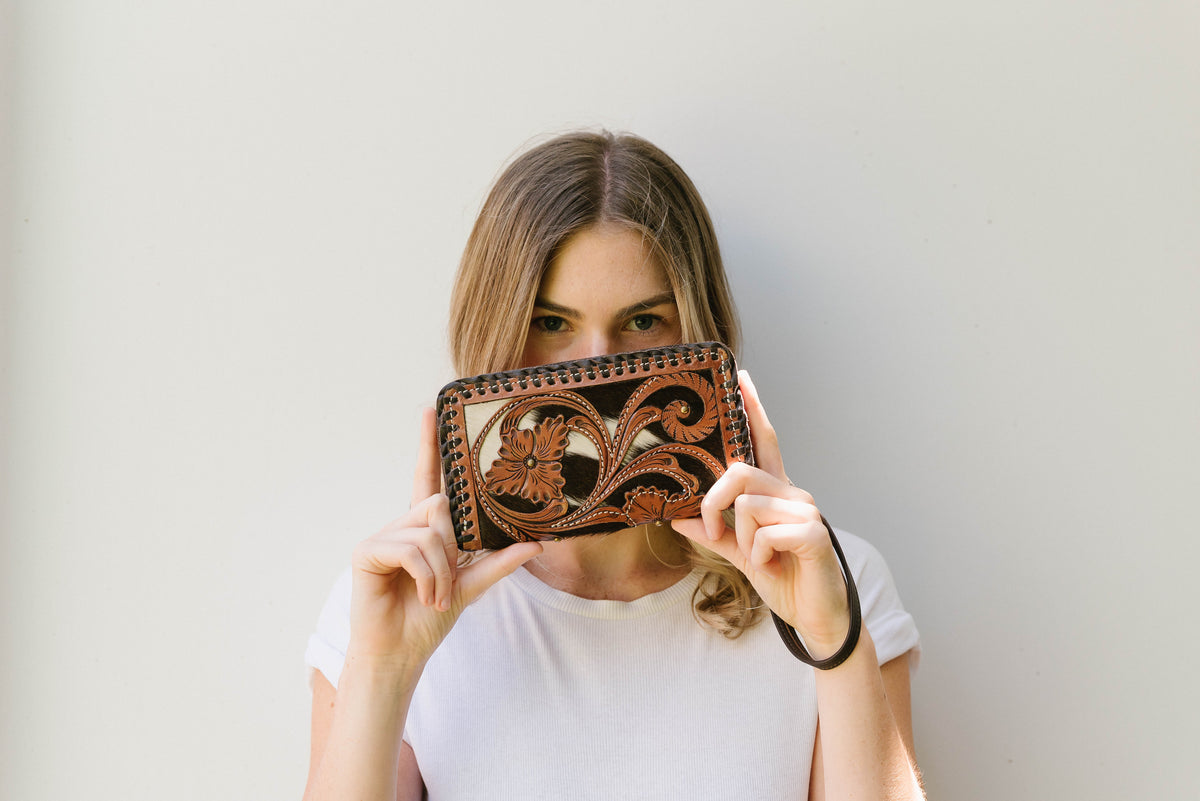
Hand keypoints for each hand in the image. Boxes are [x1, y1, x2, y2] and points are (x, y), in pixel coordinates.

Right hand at [346, 407, 542, 671]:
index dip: (429, 445)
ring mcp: (383, 536)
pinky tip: (423, 595)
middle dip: (453, 550)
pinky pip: (412, 548)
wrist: (401, 651)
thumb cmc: (429, 618)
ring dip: (442, 571)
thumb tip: (537, 544)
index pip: (429, 478)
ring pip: (430, 530)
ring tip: (436, 596)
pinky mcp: (367, 550)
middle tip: (448, 585)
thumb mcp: (471, 586)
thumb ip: (499, 562)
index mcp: (425, 528)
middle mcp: (403, 525)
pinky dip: (427, 576)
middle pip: (440, 506)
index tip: (431, 409)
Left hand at [672, 371, 851, 656]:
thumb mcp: (739, 554)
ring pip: (748, 504)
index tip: (742, 377)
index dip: (753, 409)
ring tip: (756, 559)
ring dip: (740, 539)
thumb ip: (711, 532)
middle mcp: (793, 492)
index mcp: (776, 492)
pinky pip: (765, 533)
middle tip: (713, 530)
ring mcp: (806, 510)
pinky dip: (759, 554)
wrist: (816, 618)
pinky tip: (772, 566)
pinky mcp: (813, 534)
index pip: (764, 441)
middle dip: (714, 501)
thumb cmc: (783, 580)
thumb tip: (674, 516)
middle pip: (740, 472)